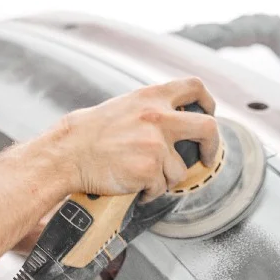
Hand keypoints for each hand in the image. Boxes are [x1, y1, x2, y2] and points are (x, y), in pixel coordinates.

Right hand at [38, 77, 219, 201]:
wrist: (67, 153)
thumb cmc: (92, 133)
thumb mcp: (125, 106)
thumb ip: (153, 109)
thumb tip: (180, 120)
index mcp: (152, 96)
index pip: (194, 86)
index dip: (208, 101)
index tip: (209, 114)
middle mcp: (158, 116)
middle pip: (208, 127)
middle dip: (212, 146)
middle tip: (205, 158)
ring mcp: (155, 144)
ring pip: (179, 170)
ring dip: (164, 178)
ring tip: (139, 175)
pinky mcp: (149, 169)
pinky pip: (161, 188)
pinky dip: (149, 192)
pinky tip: (132, 185)